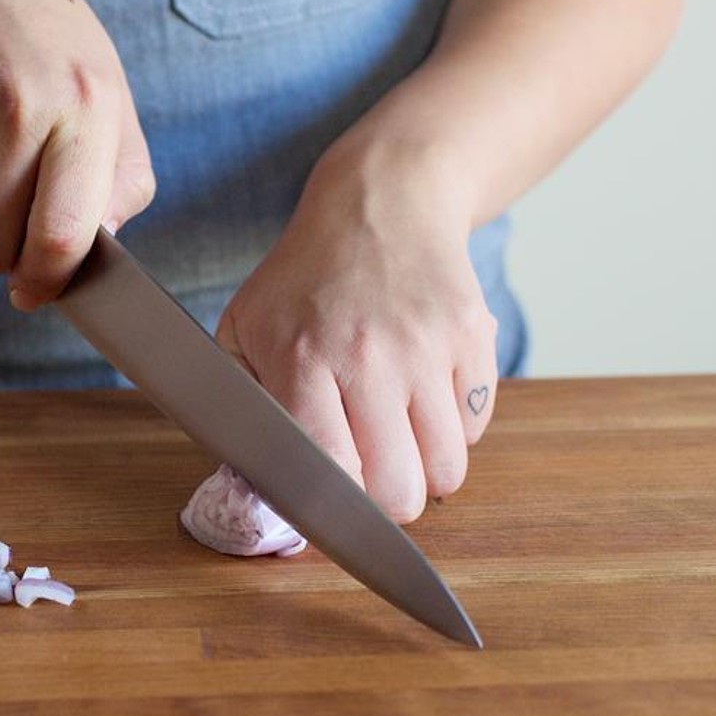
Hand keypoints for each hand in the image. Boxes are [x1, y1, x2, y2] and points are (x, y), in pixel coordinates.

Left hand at [215, 137, 497, 522]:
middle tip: (370, 479)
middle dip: (384, 504)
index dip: (330, 512)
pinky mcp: (473, 337)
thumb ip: (239, 405)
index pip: (329, 474)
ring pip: (448, 468)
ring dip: (425, 472)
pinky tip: (425, 401)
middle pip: (399, 491)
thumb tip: (249, 485)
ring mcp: (427, 347)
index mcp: (301, 360)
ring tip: (399, 443)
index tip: (325, 512)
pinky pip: (477, 426)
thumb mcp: (242, 327)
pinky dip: (455, 430)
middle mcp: (368, 357)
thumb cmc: (302, 277)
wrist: (380, 203)